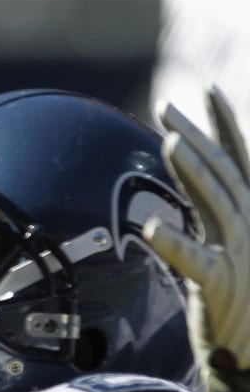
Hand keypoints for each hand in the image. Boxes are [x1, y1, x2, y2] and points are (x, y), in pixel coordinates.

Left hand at [143, 86, 249, 378]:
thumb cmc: (241, 301)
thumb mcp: (233, 244)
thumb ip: (218, 208)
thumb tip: (197, 172)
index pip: (239, 159)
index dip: (225, 123)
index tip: (206, 91)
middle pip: (223, 170)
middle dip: (195, 134)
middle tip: (166, 106)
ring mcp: (241, 254)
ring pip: (215, 201)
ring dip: (191, 169)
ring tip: (169, 141)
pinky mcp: (221, 284)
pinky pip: (195, 260)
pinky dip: (174, 243)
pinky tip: (151, 228)